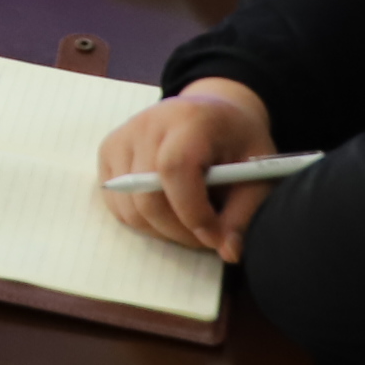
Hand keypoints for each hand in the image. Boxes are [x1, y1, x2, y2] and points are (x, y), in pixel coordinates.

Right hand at [96, 78, 281, 260]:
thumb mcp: (256, 173)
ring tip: (191, 224)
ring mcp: (122, 137)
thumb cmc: (237, 143)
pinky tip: (169, 211)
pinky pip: (117, 204)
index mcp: (190, 119)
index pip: (174, 168)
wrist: (213, 112)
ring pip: (129, 208)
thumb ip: (243, 213)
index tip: (215, 237)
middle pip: (147, 195)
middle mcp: (147, 124)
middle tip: (207, 238)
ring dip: (161, 230)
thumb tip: (228, 252)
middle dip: (179, 230)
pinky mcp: (108, 152)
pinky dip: (143, 221)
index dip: (192, 211)